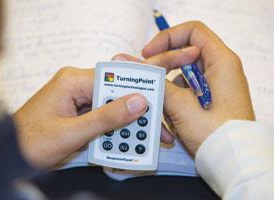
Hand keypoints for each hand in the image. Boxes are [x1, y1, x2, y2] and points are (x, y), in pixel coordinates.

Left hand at [14, 67, 147, 167]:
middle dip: (134, 110)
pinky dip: (112, 124)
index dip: (137, 92)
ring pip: (109, 103)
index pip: (114, 79)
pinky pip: (100, 112)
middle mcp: (75, 83)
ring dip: (124, 119)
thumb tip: (137, 102)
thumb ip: (106, 118)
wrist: (9, 153)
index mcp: (72, 81)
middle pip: (114, 92)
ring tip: (143, 132)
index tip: (156, 105)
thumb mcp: (72, 133)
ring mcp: (76, 96)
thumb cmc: (31, 142)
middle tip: (154, 125)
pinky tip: (123, 135)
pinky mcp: (76, 108)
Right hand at [114, 21, 254, 154]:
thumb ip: (156, 82)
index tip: (148, 54)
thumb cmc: (214, 133)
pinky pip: (187, 93)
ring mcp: (216, 86)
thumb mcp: (180, 105)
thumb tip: (130, 64)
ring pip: (183, 78)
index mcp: (221, 61)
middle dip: (162, 70)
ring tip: (162, 112)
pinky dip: (175, 104)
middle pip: (185, 55)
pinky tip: (172, 123)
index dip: (167, 38)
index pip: (192, 31)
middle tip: (147, 81)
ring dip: (168, 93)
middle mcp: (220, 70)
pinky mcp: (210, 100)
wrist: (233, 163)